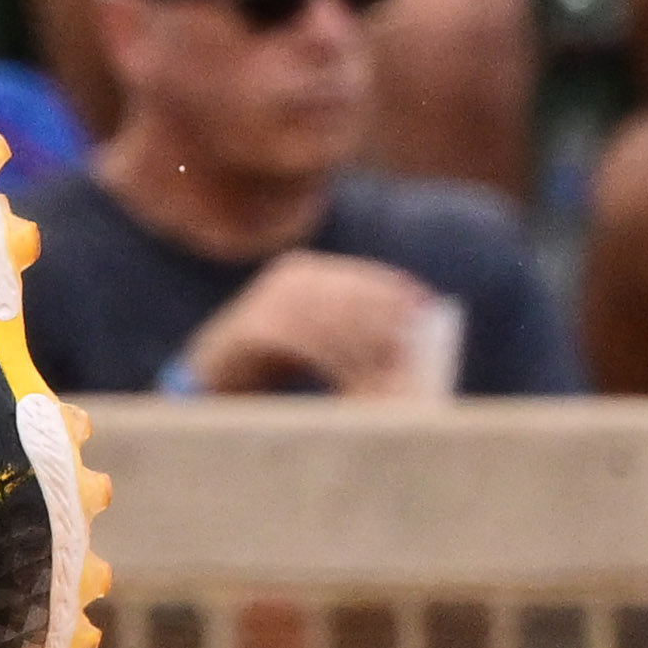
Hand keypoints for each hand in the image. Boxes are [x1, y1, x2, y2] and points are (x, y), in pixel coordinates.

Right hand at [180, 247, 455, 395]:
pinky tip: (352, 373)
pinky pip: (301, 339)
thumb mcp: (324, 337)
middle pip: (346, 291)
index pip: (360, 273)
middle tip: (409, 341)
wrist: (221, 378)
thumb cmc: (283, 362)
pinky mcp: (250, 328)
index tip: (426, 305)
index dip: (393, 288)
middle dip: (380, 316)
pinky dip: (331, 357)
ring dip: (360, 342)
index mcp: (305, 270)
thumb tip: (412, 321)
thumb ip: (356, 326)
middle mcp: (286, 277)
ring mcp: (266, 299)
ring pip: (327, 315)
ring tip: (386, 364)